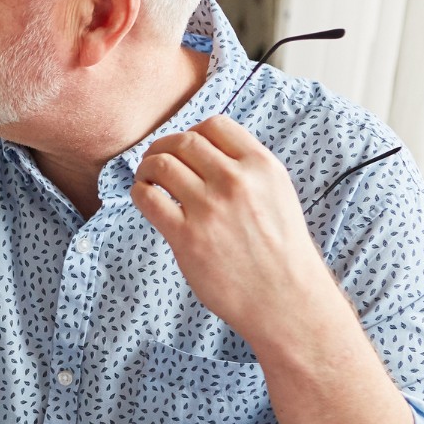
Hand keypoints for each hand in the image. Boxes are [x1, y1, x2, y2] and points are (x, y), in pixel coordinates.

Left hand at [131, 115, 339, 343]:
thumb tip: (205, 153)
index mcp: (261, 166)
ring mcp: (210, 208)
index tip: (184, 149)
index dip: (192, 132)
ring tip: (147, 179)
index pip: (215, 125)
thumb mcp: (277, 195)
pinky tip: (145, 198)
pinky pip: (148, 198)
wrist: (284, 298)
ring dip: (147, 167)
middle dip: (163, 147)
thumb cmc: (280, 251)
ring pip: (161, 165)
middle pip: (184, 142)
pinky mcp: (187, 236)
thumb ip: (247, 170)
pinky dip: (139, 192)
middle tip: (155, 161)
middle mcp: (236, 181)